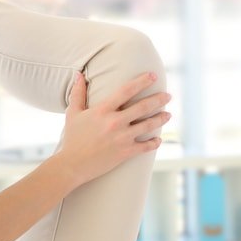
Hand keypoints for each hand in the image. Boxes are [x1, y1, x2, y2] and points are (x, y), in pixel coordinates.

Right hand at [56, 71, 170, 186]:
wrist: (72, 165)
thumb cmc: (72, 138)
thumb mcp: (73, 113)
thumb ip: (78, 93)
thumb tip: (79, 75)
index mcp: (103, 110)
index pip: (126, 90)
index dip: (142, 81)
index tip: (153, 76)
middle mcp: (115, 122)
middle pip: (143, 107)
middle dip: (159, 99)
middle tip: (168, 95)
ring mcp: (122, 138)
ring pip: (148, 125)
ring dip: (161, 119)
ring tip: (168, 114)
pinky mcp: (125, 152)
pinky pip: (146, 146)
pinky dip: (154, 143)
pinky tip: (158, 139)